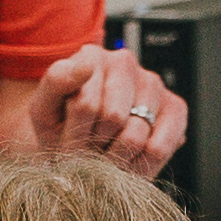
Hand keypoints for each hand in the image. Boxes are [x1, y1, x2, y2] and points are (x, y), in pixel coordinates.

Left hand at [0, 43, 185, 175]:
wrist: (80, 148)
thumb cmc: (61, 127)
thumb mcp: (44, 109)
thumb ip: (56, 81)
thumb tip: (86, 64)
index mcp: (91, 56)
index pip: (86, 105)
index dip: (74, 136)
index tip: (66, 145)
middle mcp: (125, 62)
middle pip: (112, 118)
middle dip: (95, 146)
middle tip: (87, 154)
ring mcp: (153, 83)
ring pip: (135, 135)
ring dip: (116, 159)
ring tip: (105, 157)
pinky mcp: (176, 107)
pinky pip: (160, 146)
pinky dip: (141, 165)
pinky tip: (128, 162)